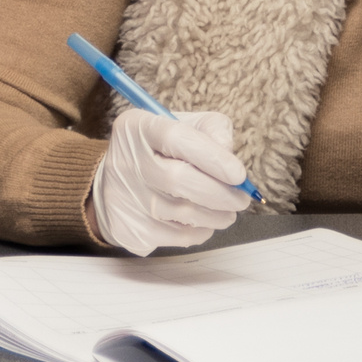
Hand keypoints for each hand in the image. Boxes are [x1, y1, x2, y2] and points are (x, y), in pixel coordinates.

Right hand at [90, 108, 251, 255]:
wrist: (119, 182)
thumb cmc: (163, 150)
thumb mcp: (186, 125)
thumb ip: (213, 130)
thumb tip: (230, 158)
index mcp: (137, 127)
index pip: (176, 138)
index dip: (212, 157)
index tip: (239, 175)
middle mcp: (124, 162)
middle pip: (177, 179)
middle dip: (220, 193)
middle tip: (242, 200)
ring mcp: (123, 198)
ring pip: (181, 212)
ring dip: (216, 215)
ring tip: (229, 212)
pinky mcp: (127, 230)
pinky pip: (176, 236)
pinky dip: (200, 231)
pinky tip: (205, 221)